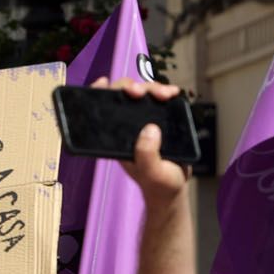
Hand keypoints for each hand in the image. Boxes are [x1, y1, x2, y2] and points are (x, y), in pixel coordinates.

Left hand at [94, 76, 188, 204]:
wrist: (175, 190)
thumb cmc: (158, 183)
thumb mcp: (150, 172)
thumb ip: (146, 154)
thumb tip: (150, 130)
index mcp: (116, 137)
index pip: (101, 110)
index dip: (98, 94)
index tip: (102, 83)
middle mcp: (128, 126)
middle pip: (124, 96)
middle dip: (131, 87)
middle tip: (138, 92)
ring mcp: (145, 121)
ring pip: (144, 94)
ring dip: (152, 88)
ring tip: (165, 93)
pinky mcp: (161, 120)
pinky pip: (162, 101)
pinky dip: (166, 92)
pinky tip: (172, 93)